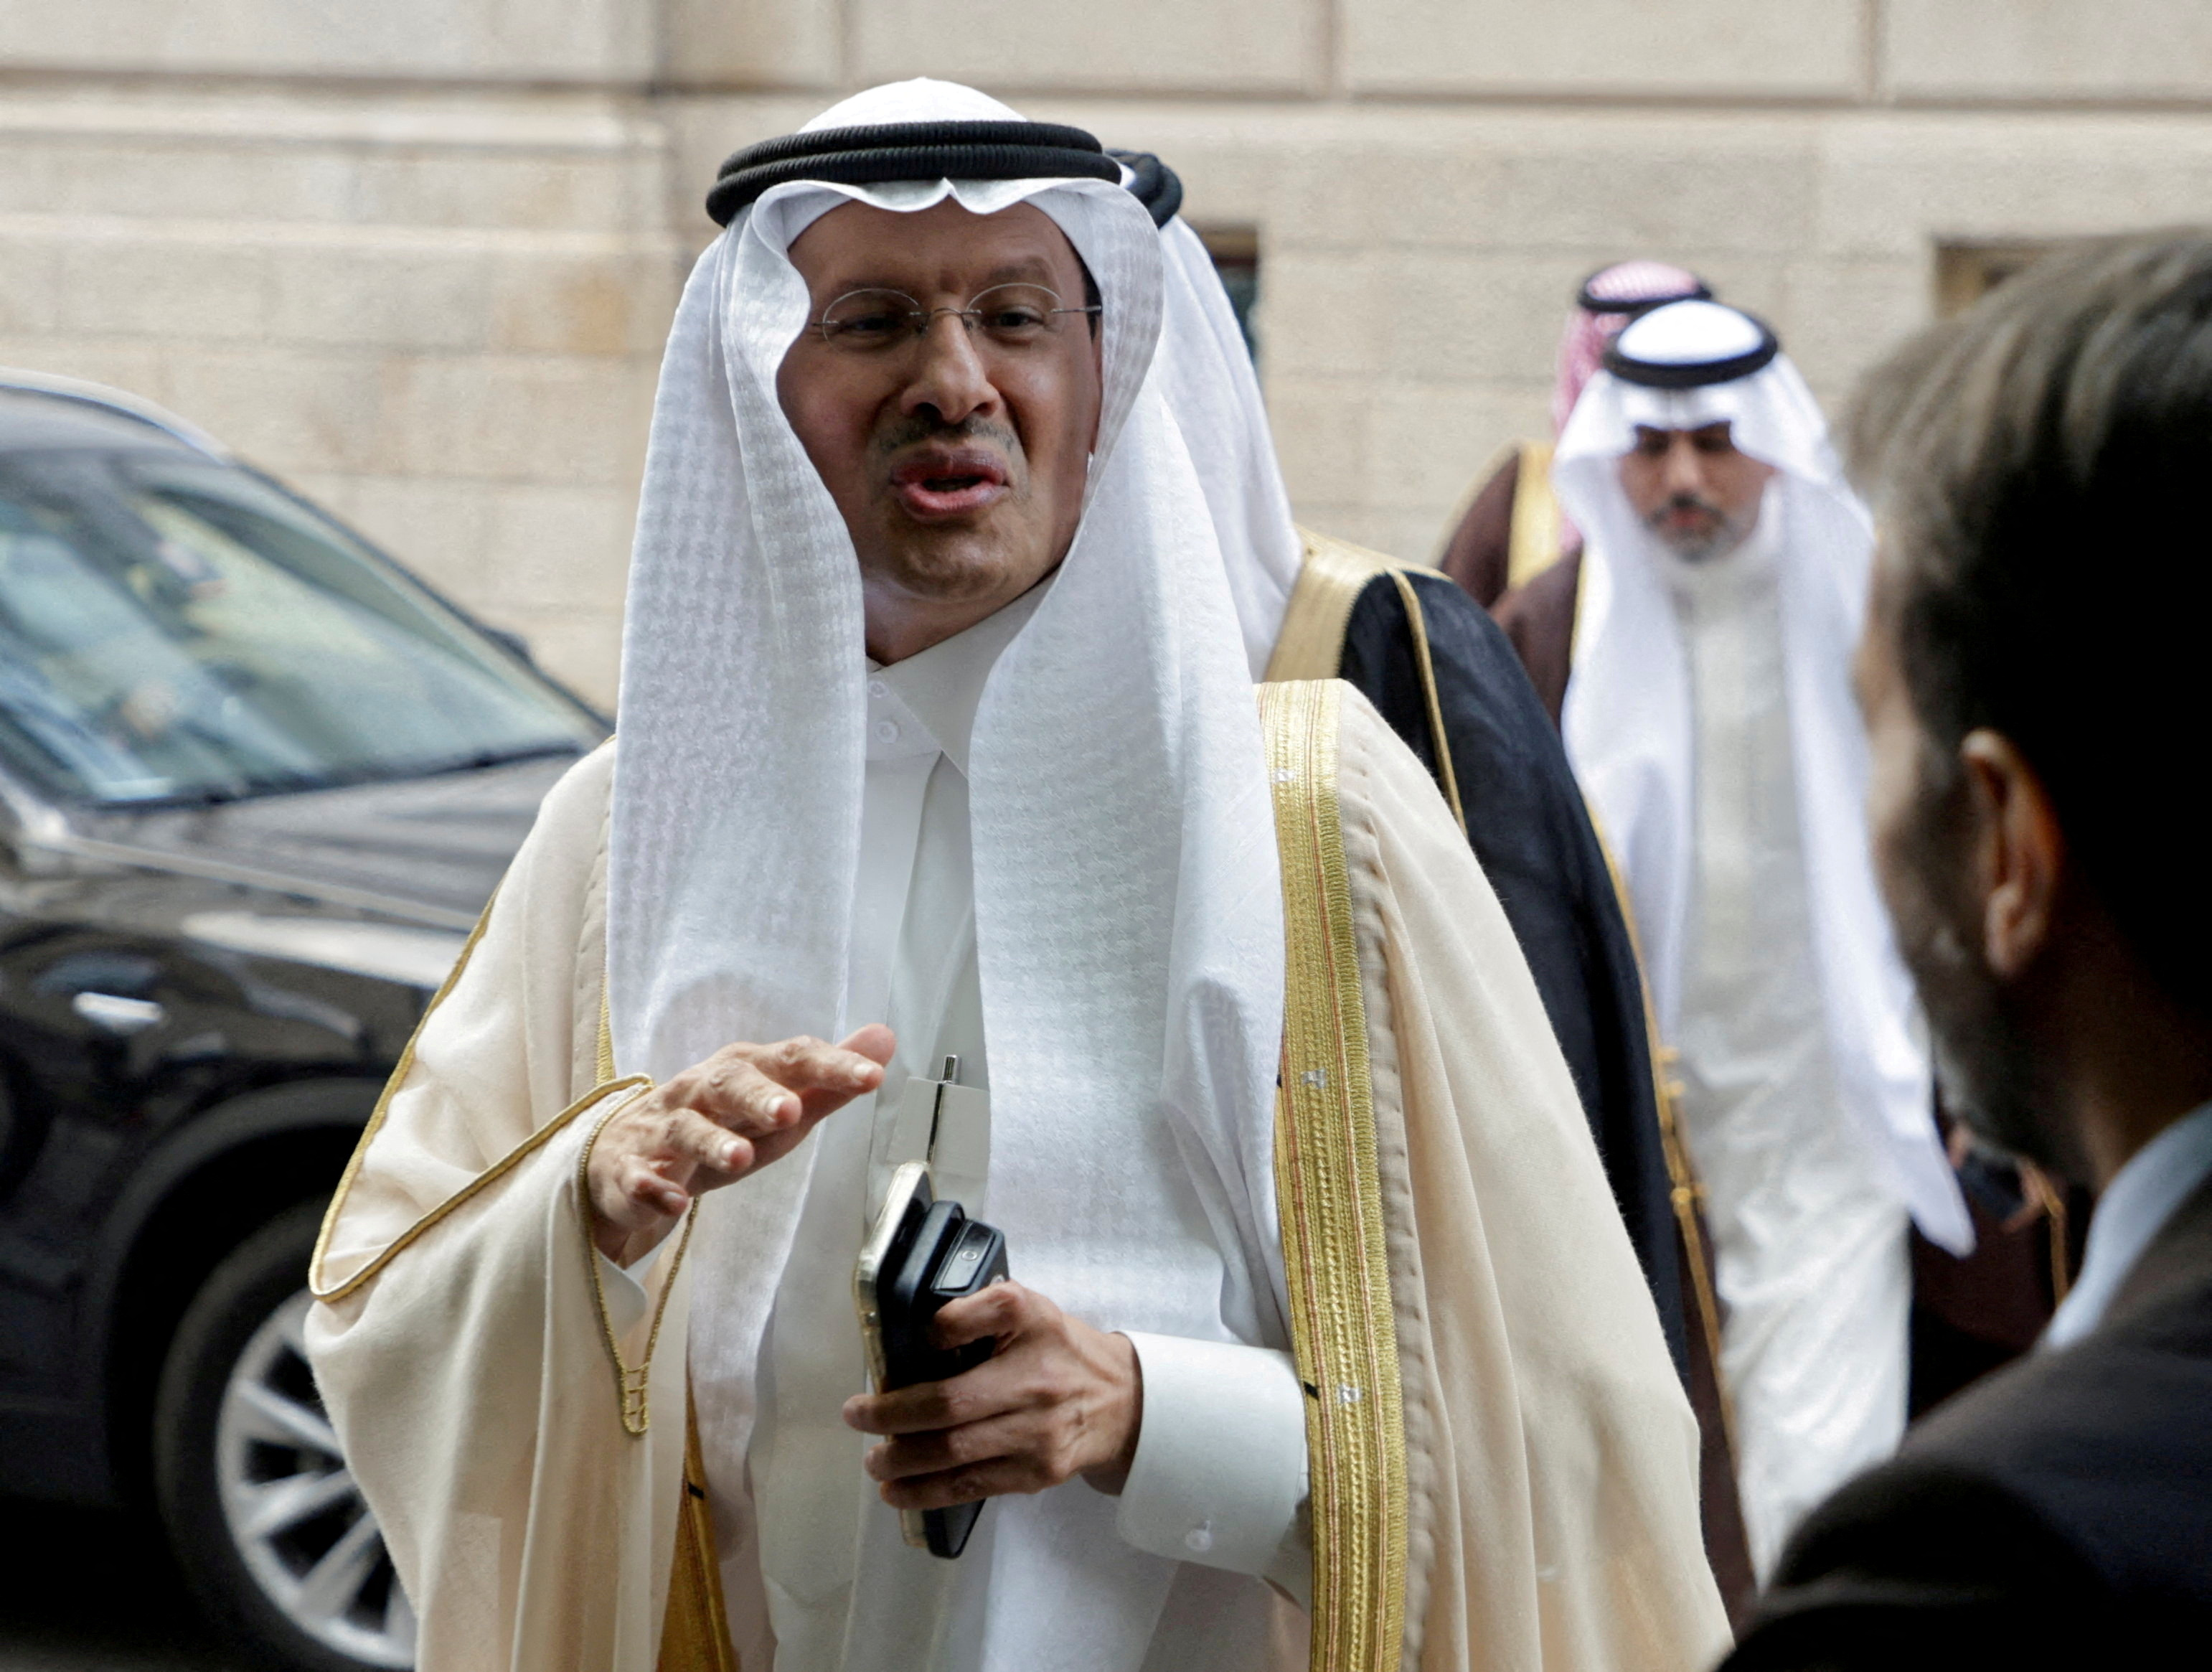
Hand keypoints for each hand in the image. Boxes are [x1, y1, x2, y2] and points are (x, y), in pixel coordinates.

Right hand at [586, 1026, 892, 1263]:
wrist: (631, 1154)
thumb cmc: (722, 1126)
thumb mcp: (779, 1105)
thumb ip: (830, 1080)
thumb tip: (885, 1038)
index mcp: (745, 1070)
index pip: (791, 1059)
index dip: (831, 1065)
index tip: (871, 1076)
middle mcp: (701, 1091)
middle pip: (729, 1083)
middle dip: (759, 1095)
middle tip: (791, 1112)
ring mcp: (662, 1130)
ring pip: (685, 1128)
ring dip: (711, 1142)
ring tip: (740, 1159)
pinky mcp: (631, 1170)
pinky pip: (639, 1177)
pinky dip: (654, 1188)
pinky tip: (674, 1202)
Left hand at [843, 1281, 1142, 1507]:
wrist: (1121, 1402)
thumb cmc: (1058, 1350)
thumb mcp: (1027, 1310)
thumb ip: (976, 1312)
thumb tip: (910, 1339)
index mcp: (1031, 1322)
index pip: (978, 1315)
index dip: (940, 1328)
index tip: (912, 1340)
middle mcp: (1036, 1376)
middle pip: (952, 1403)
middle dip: (893, 1415)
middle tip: (856, 1416)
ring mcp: (1038, 1431)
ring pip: (956, 1453)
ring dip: (902, 1461)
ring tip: (874, 1462)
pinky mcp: (1037, 1472)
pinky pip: (972, 1486)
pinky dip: (927, 1492)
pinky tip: (898, 1491)